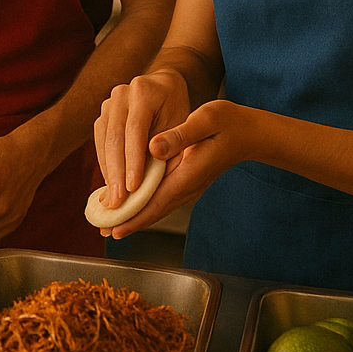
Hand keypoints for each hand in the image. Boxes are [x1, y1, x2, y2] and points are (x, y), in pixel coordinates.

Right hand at [95, 69, 190, 211]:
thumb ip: (170, 149)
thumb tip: (151, 180)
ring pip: (104, 141)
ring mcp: (108, 103)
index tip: (133, 188)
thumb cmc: (177, 110)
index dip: (133, 160)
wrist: (165, 87)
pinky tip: (111, 183)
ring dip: (108, 171)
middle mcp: (121, 93)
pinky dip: (105, 164)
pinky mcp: (102, 114)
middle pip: (115, 137)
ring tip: (113, 199)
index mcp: (143, 91)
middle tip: (118, 202)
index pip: (135, 130)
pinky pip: (100, 142)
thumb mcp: (181, 126)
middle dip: (116, 172)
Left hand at [102, 98, 252, 238]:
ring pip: (157, 207)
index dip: (133, 215)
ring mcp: (188, 187)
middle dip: (128, 221)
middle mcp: (188, 186)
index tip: (114, 227)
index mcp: (189, 173)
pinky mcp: (187, 182)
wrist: (250, 133)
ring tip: (111, 222)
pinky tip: (131, 204)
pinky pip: (162, 198)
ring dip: (135, 216)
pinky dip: (145, 205)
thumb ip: (180, 135)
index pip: (156, 200)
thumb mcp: (206, 120)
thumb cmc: (228, 122)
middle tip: (103, 231)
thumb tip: (153, 147)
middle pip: (154, 210)